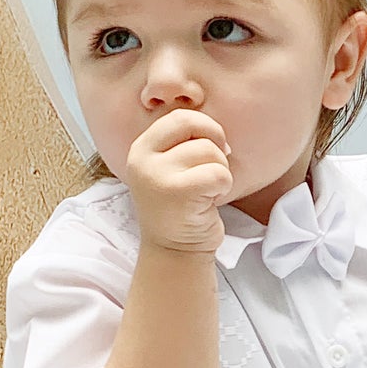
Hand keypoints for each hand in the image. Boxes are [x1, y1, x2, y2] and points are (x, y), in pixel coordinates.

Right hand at [124, 106, 232, 255]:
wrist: (174, 250)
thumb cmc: (180, 206)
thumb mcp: (170, 168)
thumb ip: (184, 144)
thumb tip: (217, 131)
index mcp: (141, 148)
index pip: (180, 117)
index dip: (205, 126)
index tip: (214, 145)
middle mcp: (143, 159)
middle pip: (195, 128)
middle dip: (215, 144)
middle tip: (217, 165)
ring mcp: (158, 175)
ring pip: (210, 152)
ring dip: (220, 171)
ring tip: (207, 190)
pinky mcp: (177, 193)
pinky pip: (219, 174)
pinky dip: (224, 186)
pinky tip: (211, 200)